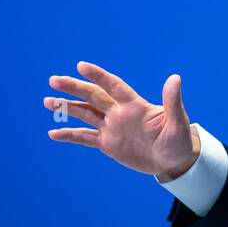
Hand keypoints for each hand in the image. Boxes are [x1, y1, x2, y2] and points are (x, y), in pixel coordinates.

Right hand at [44, 61, 199, 179]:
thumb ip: (172, 101)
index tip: (81, 66)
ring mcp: (112, 128)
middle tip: (54, 80)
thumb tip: (175, 78)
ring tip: (47, 101)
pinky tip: (53, 133)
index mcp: (135, 106)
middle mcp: (120, 113)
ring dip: (67, 108)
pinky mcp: (108, 143)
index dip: (98, 76)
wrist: (173, 161)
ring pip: (85, 114)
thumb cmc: (179, 140)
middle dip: (74, 88)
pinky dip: (70, 135)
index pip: (113, 86)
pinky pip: (85, 138)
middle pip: (93, 97)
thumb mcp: (178, 123)